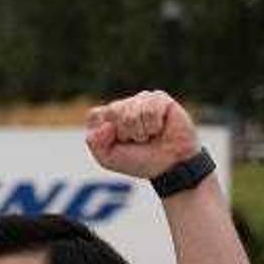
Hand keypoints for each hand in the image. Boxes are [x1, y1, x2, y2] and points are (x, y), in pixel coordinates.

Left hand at [85, 91, 200, 178]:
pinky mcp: (159, 98)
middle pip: (113, 111)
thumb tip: (106, 124)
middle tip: (138, 141)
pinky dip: (154, 125)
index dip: (105, 133)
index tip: (118, 144)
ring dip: (141, 131)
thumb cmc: (139, 160)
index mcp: (107, 117)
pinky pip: (150, 109)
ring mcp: (141, 100)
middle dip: (125, 133)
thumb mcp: (108, 158)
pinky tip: (160, 128)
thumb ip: (94, 142)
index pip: (95, 115)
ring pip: (132, 111)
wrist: (168, 166)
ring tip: (150, 136)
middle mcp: (123, 105)